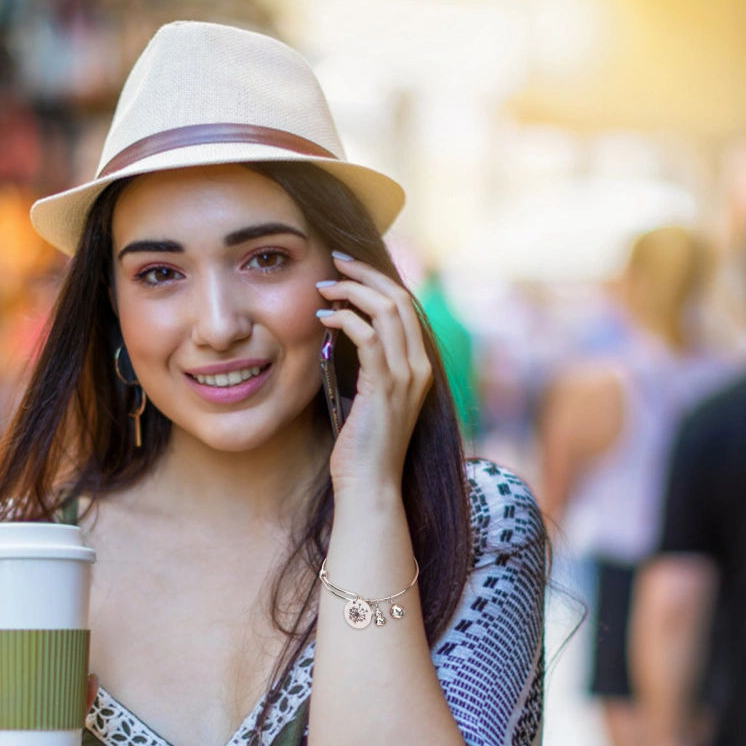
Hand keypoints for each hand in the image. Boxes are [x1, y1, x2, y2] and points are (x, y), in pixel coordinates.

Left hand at [316, 253, 432, 490]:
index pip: (407, 307)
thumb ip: (370, 367)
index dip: (379, 281)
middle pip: (400, 298)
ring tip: (324, 287)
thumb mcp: (372, 398)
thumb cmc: (363, 446)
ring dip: (352, 291)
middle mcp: (420, 367)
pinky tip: (324, 318)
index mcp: (420, 367)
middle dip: (366, 274)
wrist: (371, 484)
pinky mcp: (385, 387)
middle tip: (336, 261)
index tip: (350, 270)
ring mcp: (406, 377)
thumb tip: (347, 333)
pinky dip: (345, 319)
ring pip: (387, 310)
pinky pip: (368, 336)